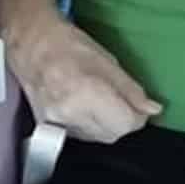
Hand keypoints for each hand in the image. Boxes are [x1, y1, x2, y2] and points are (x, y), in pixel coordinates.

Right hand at [3, 4, 162, 143]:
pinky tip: (84, 106)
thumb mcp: (108, 62)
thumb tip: (153, 110)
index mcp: (87, 93)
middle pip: (112, 134)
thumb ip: (131, 90)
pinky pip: (80, 135)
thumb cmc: (69, 46)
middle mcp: (70, 113)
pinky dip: (89, 125)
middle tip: (120, 100)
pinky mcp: (47, 127)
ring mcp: (56, 122)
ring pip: (96, 137)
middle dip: (122, 121)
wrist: (31, 48)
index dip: (137, 117)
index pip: (125, 124)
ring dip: (106, 124)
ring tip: (99, 100)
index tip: (139, 107)